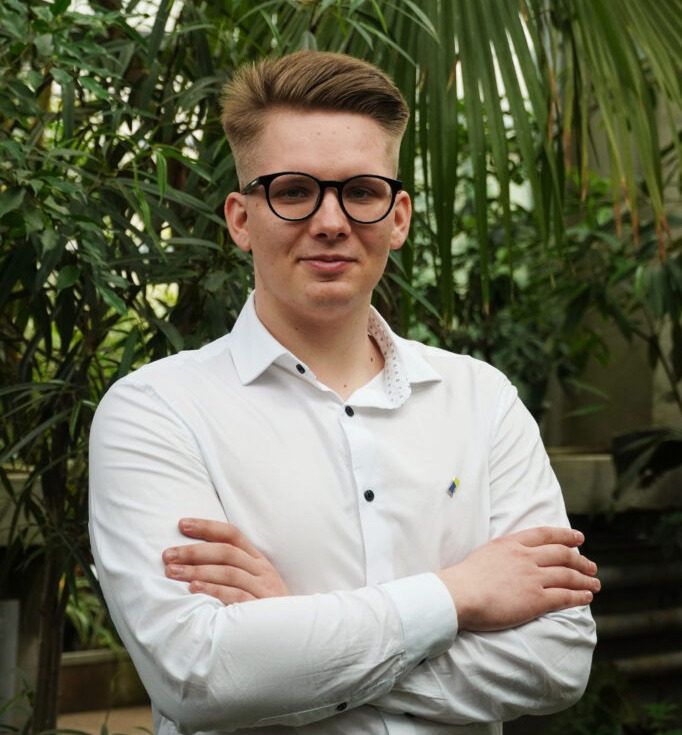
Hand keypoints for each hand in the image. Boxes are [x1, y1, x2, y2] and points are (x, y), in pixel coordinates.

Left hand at [162, 518, 290, 603]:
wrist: (297, 635)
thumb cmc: (267, 609)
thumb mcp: (255, 584)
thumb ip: (232, 570)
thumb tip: (194, 560)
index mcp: (258, 560)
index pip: (232, 534)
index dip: (207, 526)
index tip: (181, 524)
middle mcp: (261, 570)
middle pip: (226, 552)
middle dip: (194, 551)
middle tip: (167, 555)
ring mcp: (263, 588)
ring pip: (228, 572)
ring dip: (197, 570)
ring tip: (172, 572)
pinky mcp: (261, 609)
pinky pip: (235, 596)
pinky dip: (213, 590)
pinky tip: (194, 590)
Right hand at [437, 527, 599, 631]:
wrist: (460, 594)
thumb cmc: (465, 578)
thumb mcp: (486, 553)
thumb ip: (503, 553)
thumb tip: (511, 556)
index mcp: (511, 544)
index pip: (545, 534)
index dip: (565, 535)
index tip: (578, 537)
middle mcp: (526, 557)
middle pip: (562, 554)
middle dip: (580, 559)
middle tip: (590, 565)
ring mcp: (532, 578)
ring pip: (567, 575)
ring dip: (585, 579)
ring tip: (595, 583)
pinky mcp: (536, 600)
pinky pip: (565, 596)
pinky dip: (579, 596)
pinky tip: (587, 597)